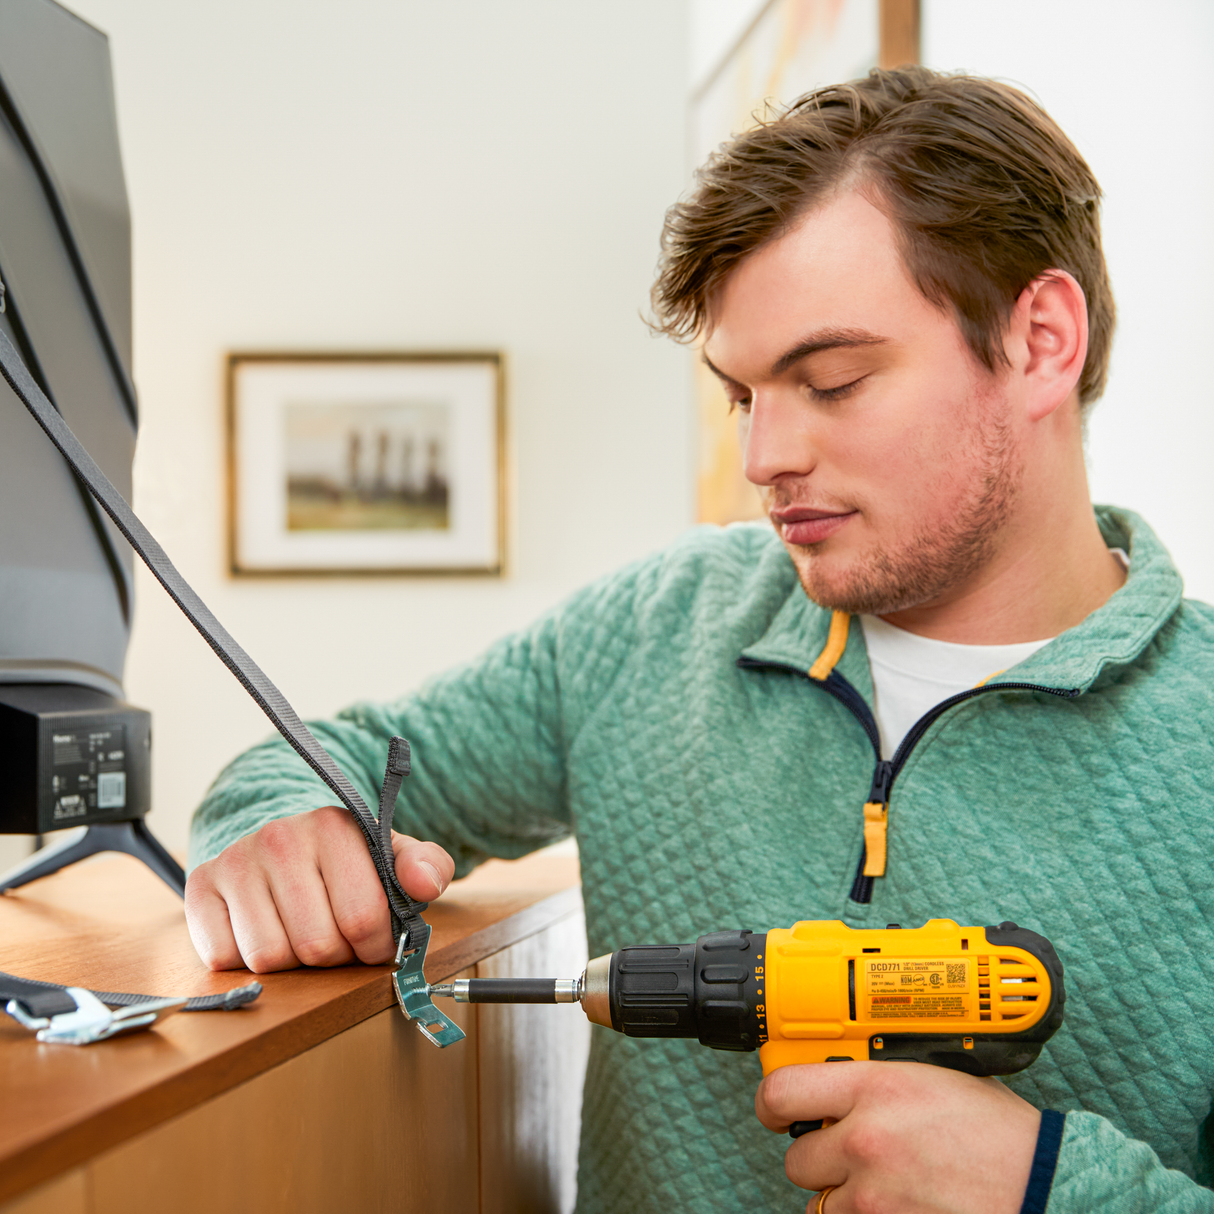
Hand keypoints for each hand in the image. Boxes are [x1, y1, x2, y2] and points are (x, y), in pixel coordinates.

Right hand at [185, 805, 454, 971]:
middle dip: (334, 957)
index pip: (364, 918)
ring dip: (291, 963)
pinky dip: (246, 961)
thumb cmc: (343, 860)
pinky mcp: (201, 887)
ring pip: (269, 958)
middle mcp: (279, 838)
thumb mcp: (390, 857)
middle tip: (336, 938)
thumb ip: (426, 866)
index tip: (374, 939)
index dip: (375, 945)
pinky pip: (224, 957)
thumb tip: (425, 883)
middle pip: (316, 945)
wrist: (278, 839)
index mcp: (333, 827)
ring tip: (300, 933)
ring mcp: (236, 861)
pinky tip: (264, 931)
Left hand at [755, 1061, 1039, 1213]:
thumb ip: (881, 1078)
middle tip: (852, 1155)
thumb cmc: (1002, 1133)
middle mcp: (866, 1140)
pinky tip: (901, 1207)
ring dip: (844, 1199)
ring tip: (889, 1187)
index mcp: (877, 1087)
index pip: (783, 1090)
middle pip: (797, 1158)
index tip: (774, 1108)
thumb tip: (841, 1074)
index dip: (770, 1102)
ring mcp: (874, 1197)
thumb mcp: (936, 1077)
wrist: (1047, 1186)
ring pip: (821, 1205)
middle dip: (820, 1159)